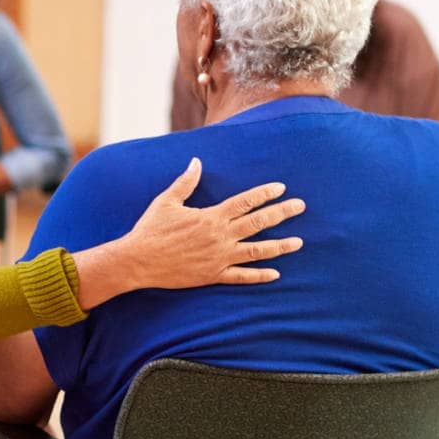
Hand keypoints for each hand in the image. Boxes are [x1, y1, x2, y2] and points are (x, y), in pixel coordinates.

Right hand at [83, 158, 303, 303]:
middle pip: (258, 223)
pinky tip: (276, 274)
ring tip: (299, 242)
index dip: (264, 194)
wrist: (138, 261)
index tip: (281, 188)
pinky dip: (259, 276)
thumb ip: (185, 182)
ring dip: (280, 246)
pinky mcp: (213, 275)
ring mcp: (219, 258)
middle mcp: (220, 237)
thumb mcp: (167, 201)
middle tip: (300, 206)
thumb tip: (196, 161)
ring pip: (257, 251)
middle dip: (282, 213)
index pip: (245, 202)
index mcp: (211, 217)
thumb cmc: (150, 229)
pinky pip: (241, 277)